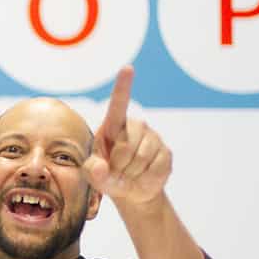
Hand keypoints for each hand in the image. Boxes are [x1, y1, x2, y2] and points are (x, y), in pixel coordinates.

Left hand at [82, 66, 171, 205]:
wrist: (130, 190)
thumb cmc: (106, 174)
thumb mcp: (93, 175)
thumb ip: (92, 171)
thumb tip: (100, 168)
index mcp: (113, 125)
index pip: (118, 104)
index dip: (123, 86)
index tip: (127, 68)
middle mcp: (135, 126)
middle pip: (127, 145)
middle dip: (118, 164)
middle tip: (116, 170)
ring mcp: (153, 138)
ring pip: (141, 157)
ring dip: (131, 172)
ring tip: (127, 173)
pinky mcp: (166, 153)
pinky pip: (155, 167)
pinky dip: (144, 178)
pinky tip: (141, 176)